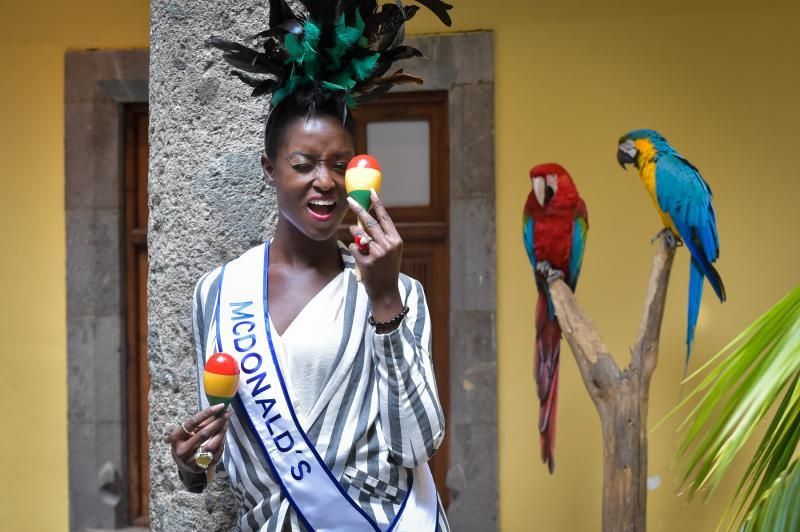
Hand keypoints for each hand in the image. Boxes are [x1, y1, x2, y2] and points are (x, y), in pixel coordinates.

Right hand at [170, 403, 231, 473]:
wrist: (183, 464)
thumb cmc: (185, 442)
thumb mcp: (187, 431)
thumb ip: (201, 422)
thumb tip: (219, 410)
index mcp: (176, 438)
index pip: (193, 422)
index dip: (207, 413)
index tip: (220, 406)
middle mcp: (182, 450)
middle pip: (203, 434)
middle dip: (218, 422)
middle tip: (227, 413)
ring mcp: (191, 461)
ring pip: (211, 446)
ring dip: (221, 433)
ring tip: (226, 423)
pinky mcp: (201, 468)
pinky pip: (215, 455)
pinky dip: (221, 444)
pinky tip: (223, 435)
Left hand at [347, 189, 403, 320]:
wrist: (386, 291)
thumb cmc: (386, 269)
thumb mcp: (390, 251)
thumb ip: (381, 236)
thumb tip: (365, 220)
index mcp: (396, 240)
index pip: (385, 218)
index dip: (377, 204)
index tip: (370, 192)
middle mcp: (388, 246)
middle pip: (370, 222)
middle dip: (359, 209)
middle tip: (350, 200)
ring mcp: (378, 254)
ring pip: (359, 234)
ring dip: (354, 233)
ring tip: (358, 238)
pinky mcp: (367, 262)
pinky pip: (353, 247)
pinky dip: (354, 249)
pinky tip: (360, 256)